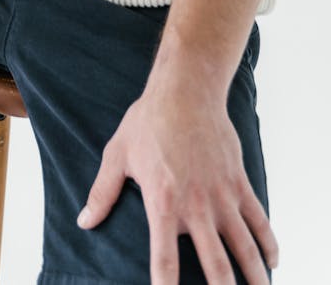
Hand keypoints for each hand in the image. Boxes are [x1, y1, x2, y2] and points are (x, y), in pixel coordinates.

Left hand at [77, 76, 278, 282]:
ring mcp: (221, 195)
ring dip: (255, 276)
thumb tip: (84, 222)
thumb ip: (103, 192)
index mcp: (162, 202)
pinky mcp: (238, 182)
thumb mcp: (117, 155)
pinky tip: (273, 260)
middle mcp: (196, 205)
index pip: (164, 259)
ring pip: (244, 247)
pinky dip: (269, 242)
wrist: (185, 90)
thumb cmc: (148, 120)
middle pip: (215, 265)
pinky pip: (258, 218)